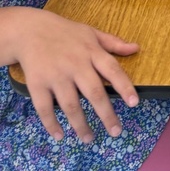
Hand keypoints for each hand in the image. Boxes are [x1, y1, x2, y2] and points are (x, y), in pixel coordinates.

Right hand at [10, 7, 138, 142]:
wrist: (31, 30)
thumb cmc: (66, 33)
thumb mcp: (91, 33)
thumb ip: (113, 43)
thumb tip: (136, 48)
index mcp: (91, 52)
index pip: (112, 70)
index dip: (124, 86)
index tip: (134, 104)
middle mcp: (75, 64)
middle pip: (94, 92)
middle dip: (106, 114)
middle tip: (116, 132)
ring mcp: (56, 76)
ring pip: (71, 105)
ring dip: (81, 125)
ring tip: (89, 139)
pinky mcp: (37, 84)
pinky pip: (45, 108)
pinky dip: (51, 124)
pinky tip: (60, 135)